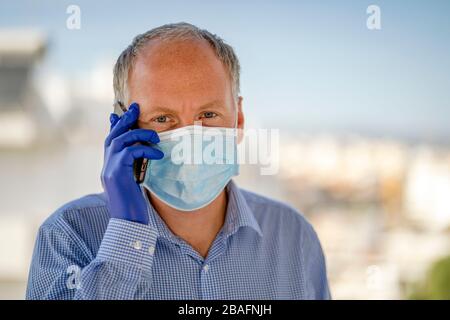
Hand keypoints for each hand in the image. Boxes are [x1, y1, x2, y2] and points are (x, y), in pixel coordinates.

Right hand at [101, 102, 163, 223]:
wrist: (128, 224)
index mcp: (110, 168)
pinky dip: (145, 149)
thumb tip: (144, 157)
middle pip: (112, 136)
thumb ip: (134, 170)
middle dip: (125, 120)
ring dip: (139, 133)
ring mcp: (109, 169)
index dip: (114, 126)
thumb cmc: (134, 207)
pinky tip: (158, 154)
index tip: (118, 113)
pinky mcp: (116, 173)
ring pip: (119, 140)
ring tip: (156, 136)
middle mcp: (106, 166)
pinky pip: (130, 151)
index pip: (110, 142)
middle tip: (136, 107)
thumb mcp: (134, 185)